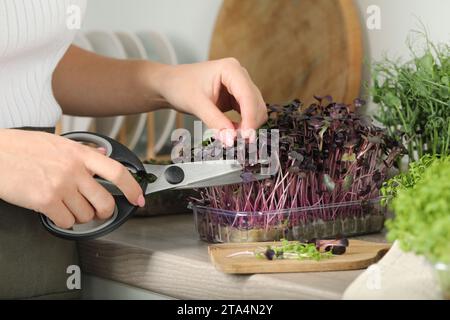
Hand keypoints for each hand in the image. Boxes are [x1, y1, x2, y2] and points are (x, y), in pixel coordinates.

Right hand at [0, 129, 144, 228]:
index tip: (138, 198)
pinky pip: (67, 222)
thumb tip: (102, 154)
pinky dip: (63, 222)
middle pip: (105, 201)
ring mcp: (61, 186)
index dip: (132, 188)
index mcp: (79, 153)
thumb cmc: (21, 148)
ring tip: (67, 206)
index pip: (117, 172)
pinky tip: (55, 212)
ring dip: (80, 216)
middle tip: (98, 212)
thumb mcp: (56, 142)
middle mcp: (74, 170)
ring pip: (86, 215)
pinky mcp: (46, 201)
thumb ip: (82, 150)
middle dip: (104, 212)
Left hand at [155, 58, 267, 144]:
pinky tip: (231, 132)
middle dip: (249, 124)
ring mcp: (240, 86)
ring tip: (232, 137)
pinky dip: (243, 125)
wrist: (170, 85)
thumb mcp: (197, 104)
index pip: (248, 96)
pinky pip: (247, 114)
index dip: (250, 118)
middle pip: (256, 104)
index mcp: (231, 69)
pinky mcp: (237, 97)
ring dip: (247, 126)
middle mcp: (240, 75)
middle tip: (237, 142)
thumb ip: (215, 122)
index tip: (246, 137)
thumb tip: (231, 140)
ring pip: (255, 110)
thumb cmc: (179, 86)